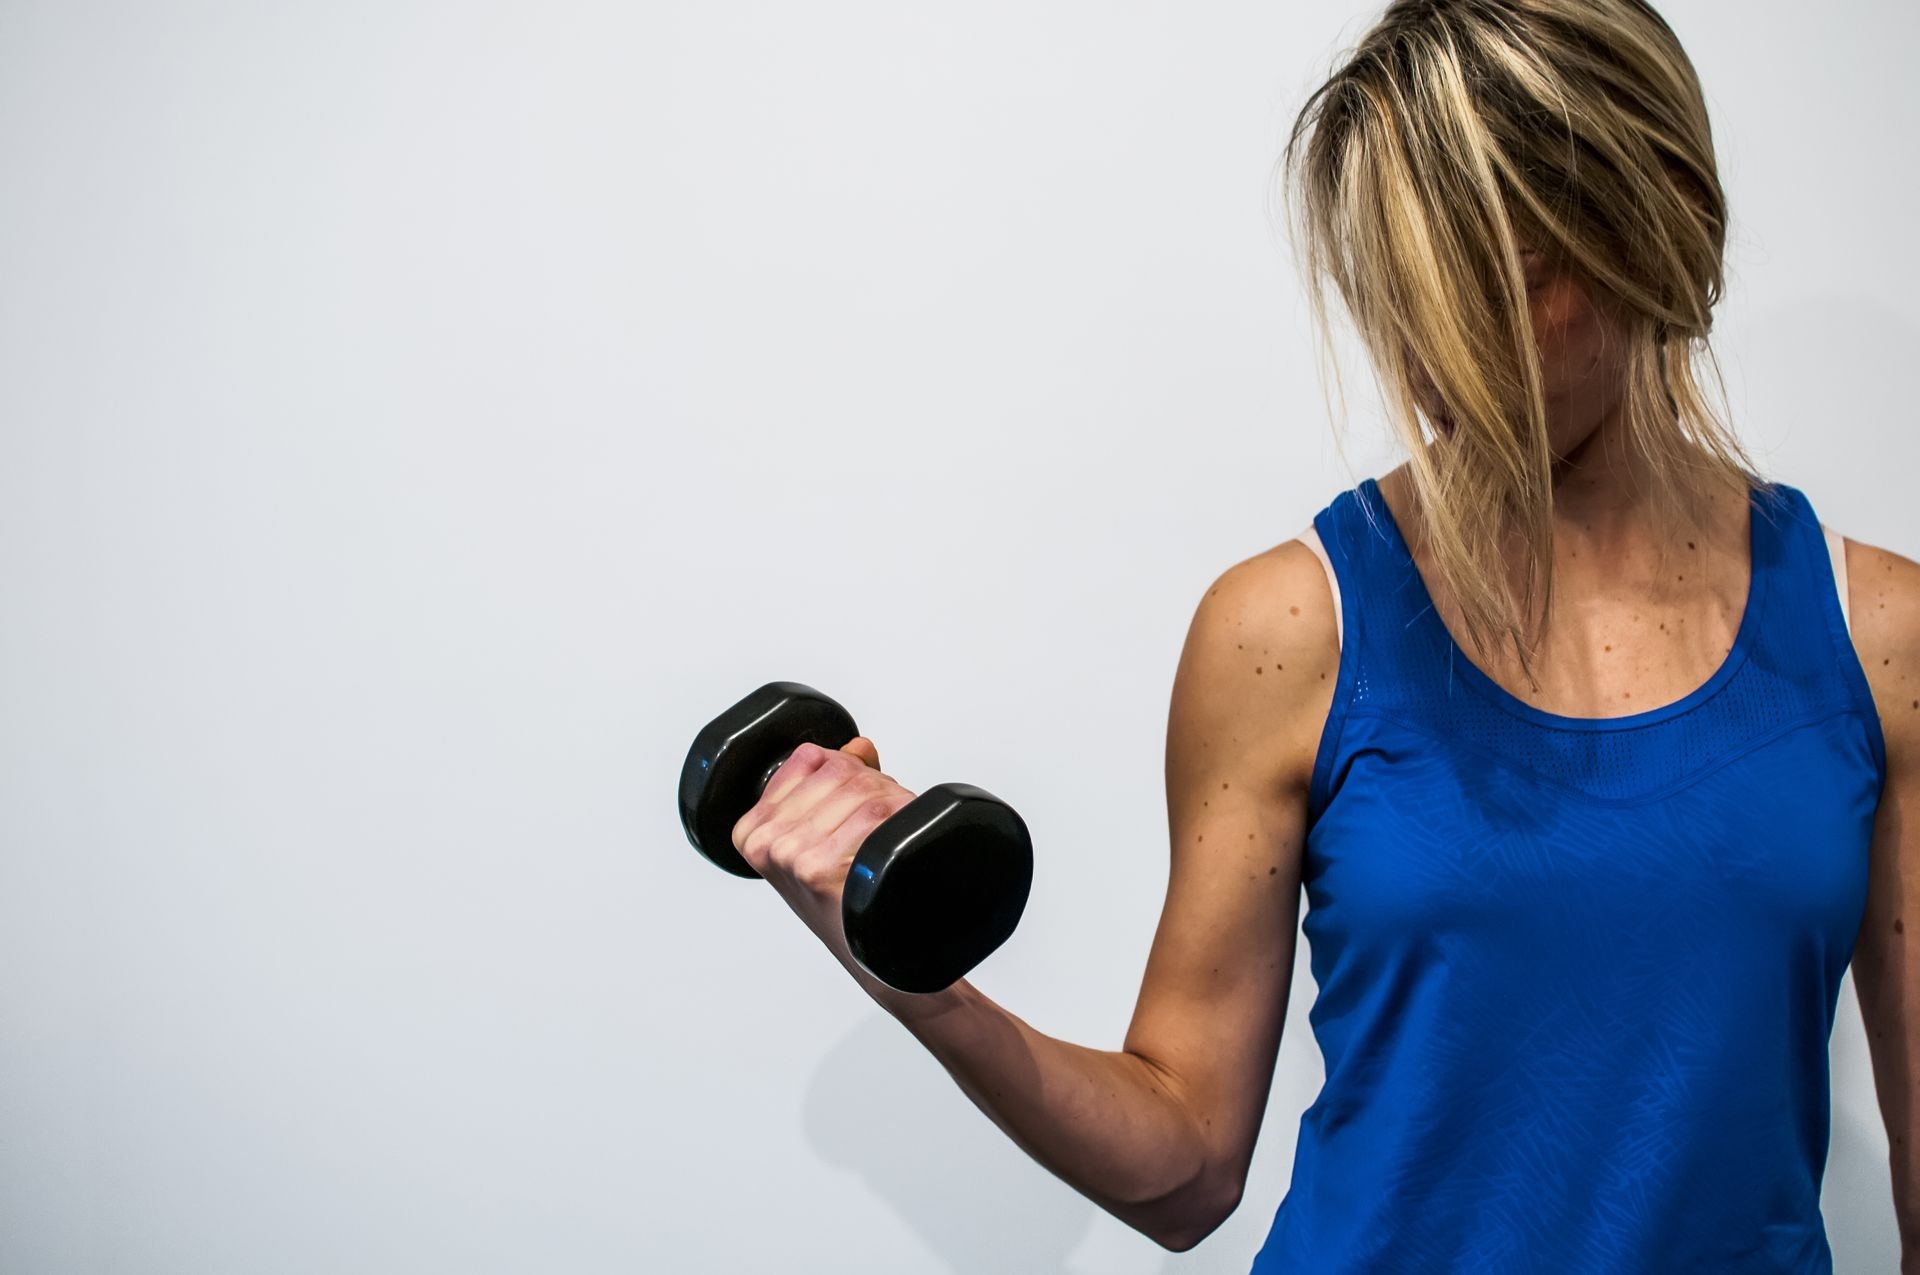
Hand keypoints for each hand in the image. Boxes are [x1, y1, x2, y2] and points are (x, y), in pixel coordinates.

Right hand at [730, 738, 917, 993]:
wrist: (873, 960)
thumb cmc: (846, 906)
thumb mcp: (822, 840)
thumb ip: (835, 782)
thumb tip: (856, 747)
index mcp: (752, 830)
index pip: (810, 757)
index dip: (848, 771)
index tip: (854, 804)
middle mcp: (767, 842)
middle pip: (842, 770)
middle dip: (875, 788)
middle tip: (882, 826)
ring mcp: (792, 855)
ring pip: (865, 788)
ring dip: (893, 805)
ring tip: (889, 841)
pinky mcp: (823, 868)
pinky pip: (877, 813)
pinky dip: (900, 821)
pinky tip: (894, 852)